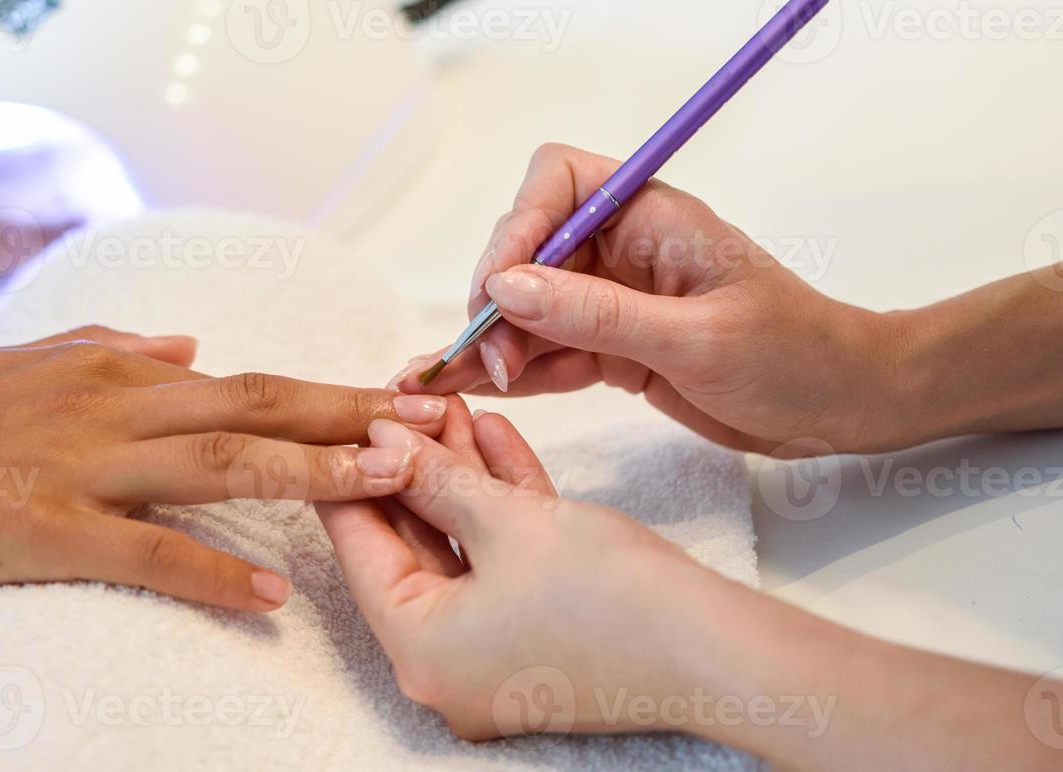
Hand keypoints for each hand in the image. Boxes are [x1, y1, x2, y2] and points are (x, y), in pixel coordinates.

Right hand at [0, 325, 448, 613]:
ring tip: (391, 479)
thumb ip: (107, 344)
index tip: (402, 398)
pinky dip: (213, 576)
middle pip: (256, 405)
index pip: (246, 377)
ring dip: (313, 472)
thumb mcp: (16, 362)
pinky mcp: (45, 529)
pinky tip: (271, 600)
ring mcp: (79, 465)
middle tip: (438, 422)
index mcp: (109, 366)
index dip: (333, 391)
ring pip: (220, 463)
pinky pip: (145, 553)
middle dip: (355, 414)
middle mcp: (108, 402)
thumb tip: (185, 341)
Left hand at [320, 406, 1062, 768]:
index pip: (358, 547)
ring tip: (450, 403)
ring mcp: (494, 654)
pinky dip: (498, 504)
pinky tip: (492, 435)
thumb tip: (378, 444)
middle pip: (409, 544)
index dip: (349, 473)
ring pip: (460, 545)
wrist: (721, 652)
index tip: (341, 417)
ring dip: (458, 475)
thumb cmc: (612, 598)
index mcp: (420, 649)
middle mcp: (446, 663)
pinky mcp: (538, 637)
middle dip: (413, 463)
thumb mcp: (506, 523)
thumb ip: (433, 480)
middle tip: (406, 400)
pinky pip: (501, 561)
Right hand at [394, 145, 907, 453]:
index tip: (498, 292)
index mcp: (650, 214)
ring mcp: (616, 297)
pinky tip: (487, 393)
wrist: (846, 406)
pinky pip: (552, 349)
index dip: (517, 228)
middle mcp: (623, 246)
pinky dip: (521, 370)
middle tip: (491, 359)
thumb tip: (507, 289)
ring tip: (469, 385)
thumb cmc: (796, 355)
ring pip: (531, 305)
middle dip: (499, 299)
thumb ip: (596, 314)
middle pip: (528, 249)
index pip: (556, 183)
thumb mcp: (695, 337)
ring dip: (498, 341)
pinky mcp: (616, 346)